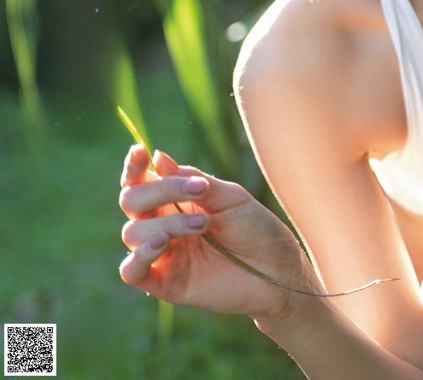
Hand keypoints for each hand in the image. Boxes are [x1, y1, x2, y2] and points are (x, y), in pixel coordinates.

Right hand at [119, 145, 318, 320]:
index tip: (141, 151)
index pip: (141, 181)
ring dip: (166, 222)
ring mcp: (163, 254)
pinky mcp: (165, 283)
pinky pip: (131, 272)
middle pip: (131, 202)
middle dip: (159, 191)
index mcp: (176, 201)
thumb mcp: (230, 197)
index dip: (135, 166)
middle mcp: (163, 225)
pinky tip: (162, 243)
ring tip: (204, 224)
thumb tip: (158, 158)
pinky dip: (139, 256)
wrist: (278, 270)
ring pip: (132, 233)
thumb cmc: (256, 228)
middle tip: (198, 191)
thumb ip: (194, 181)